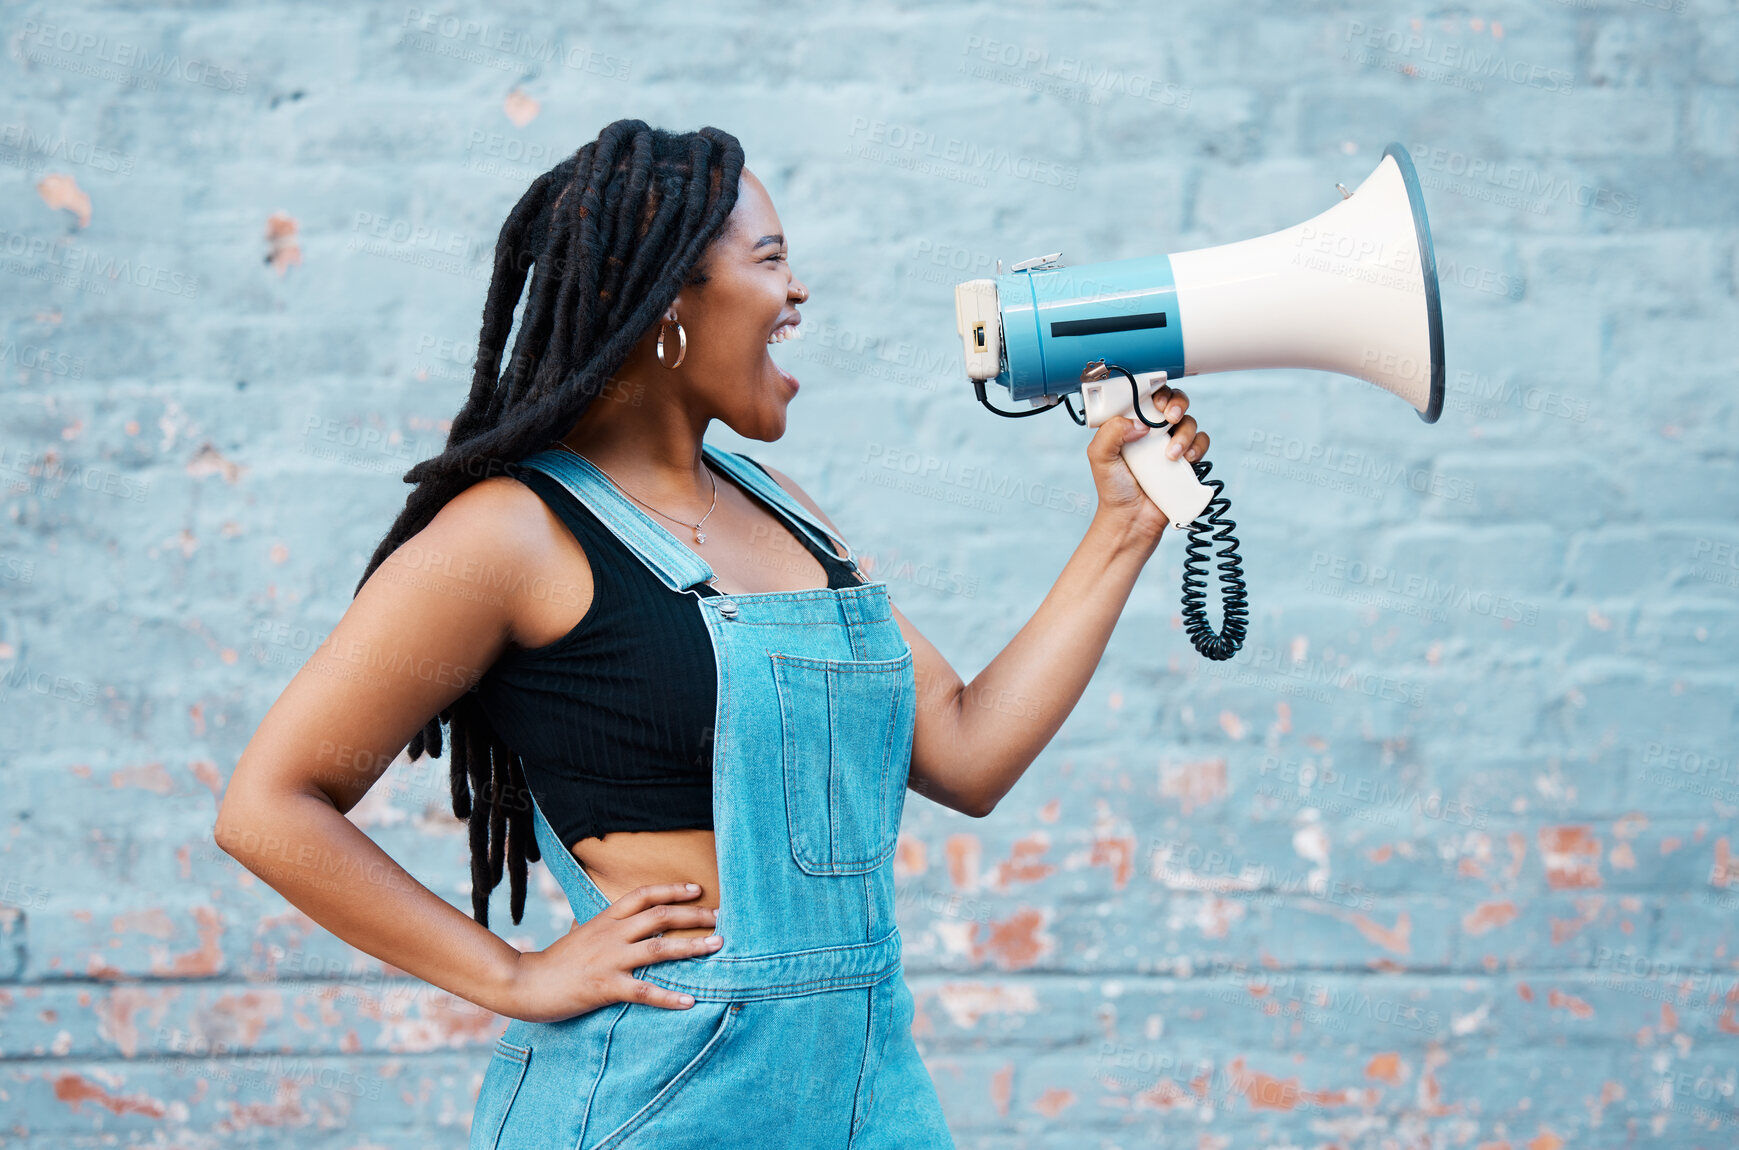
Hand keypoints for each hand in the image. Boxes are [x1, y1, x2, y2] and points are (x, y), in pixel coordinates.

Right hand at [499, 883, 722, 1021]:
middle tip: (720, 917)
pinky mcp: (605, 987)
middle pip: (659, 916)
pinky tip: (690, 1001)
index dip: (671, 889)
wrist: (525, 983)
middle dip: (693, 915)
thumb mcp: (579, 934)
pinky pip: (644, 991)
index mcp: (605, 919)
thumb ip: (599, 927)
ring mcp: (609, 960)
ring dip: (691, 946)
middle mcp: (611, 934)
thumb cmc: (555, 961)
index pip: (643, 895)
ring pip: (658, 948)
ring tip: (717, 945)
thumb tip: (612, 922)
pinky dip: (669, 997)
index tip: (696, 889)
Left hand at [1086, 384, 1209, 546]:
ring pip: (1189, 421)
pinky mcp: (1187, 460)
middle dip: (1177, 402)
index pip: (1147, 395)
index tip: (1156, 400)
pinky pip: (1202, 442)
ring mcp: (1171, 444)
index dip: (1156, 390)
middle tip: (1169, 417)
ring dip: (1185, 432)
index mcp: (1131, 424)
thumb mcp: (1100, 456)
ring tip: (1171, 454)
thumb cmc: (1114, 488)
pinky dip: (1198, 446)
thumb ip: (1110, 432)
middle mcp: (1153, 431)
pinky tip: (1187, 459)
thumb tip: (1141, 423)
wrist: (1132, 520)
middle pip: (1174, 401)